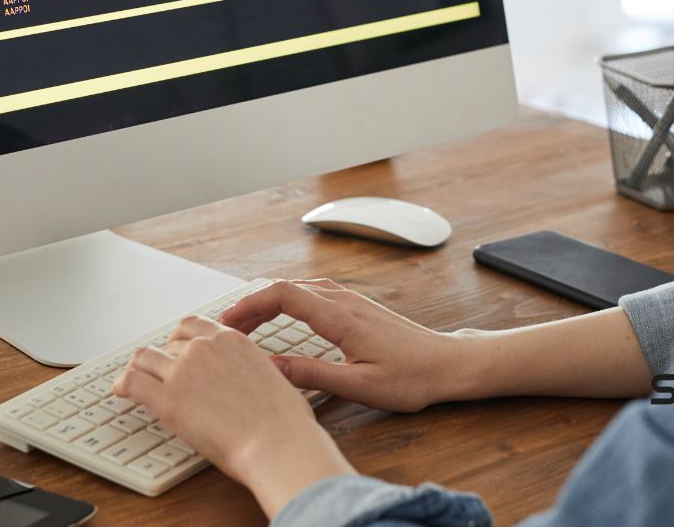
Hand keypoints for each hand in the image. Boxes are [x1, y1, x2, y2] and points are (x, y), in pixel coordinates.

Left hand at [113, 315, 353, 517]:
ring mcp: (183, 371)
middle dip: (162, 359)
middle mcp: (204, 348)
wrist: (278, 443)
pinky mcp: (168, 399)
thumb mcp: (273, 378)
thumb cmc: (285, 422)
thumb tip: (247, 382)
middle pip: (168, 344)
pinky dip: (122, 384)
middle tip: (157, 373)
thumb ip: (251, 371)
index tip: (175, 349)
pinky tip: (120, 391)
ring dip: (138, 368)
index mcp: (232, 340)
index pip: (192, 326)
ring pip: (145, 358)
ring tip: (132, 380)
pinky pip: (132, 382)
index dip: (179, 339)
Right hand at [219, 278, 469, 411]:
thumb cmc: (411, 378)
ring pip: (298, 288)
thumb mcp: (359, 386)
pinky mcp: (355, 306)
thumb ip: (312, 375)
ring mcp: (350, 300)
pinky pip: (311, 294)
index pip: (283, 295)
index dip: (250, 304)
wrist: (447, 364)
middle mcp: (344, 300)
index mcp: (341, 317)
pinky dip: (286, 302)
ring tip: (246, 325)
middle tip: (227, 328)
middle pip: (285, 287)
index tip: (227, 322)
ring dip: (268, 302)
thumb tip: (271, 368)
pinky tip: (279, 319)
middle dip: (251, 304)